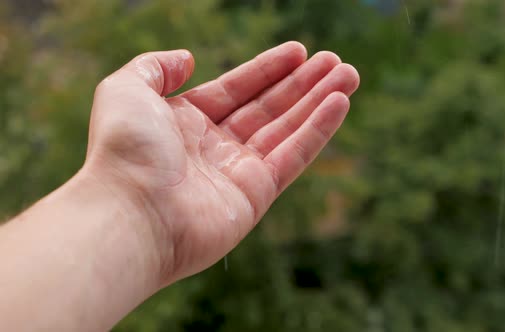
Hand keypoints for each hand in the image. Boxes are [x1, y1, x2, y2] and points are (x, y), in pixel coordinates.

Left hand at [83, 42, 359, 284]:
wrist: (131, 214)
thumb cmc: (123, 151)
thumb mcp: (125, 89)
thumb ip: (155, 67)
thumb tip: (189, 58)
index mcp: (186, 122)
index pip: (236, 88)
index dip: (268, 69)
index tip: (299, 50)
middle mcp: (214, 147)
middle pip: (269, 107)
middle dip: (303, 83)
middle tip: (336, 62)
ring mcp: (237, 172)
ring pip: (287, 129)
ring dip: (319, 101)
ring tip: (348, 75)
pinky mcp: (257, 195)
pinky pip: (294, 155)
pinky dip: (318, 130)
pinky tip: (339, 103)